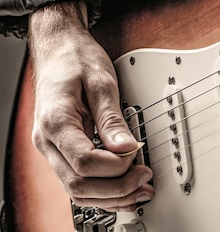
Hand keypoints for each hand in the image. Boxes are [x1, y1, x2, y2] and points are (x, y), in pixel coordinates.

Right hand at [29, 1, 154, 210]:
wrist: (59, 49)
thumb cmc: (77, 60)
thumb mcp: (101, 83)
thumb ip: (113, 119)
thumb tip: (128, 148)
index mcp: (55, 122)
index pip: (84, 162)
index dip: (116, 166)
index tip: (138, 154)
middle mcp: (47, 141)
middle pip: (78, 184)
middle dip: (116, 189)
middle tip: (145, 179)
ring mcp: (52, 149)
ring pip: (76, 191)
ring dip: (110, 197)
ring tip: (141, 191)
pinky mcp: (62, 151)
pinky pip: (78, 181)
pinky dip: (102, 191)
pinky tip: (124, 190)